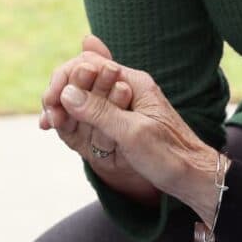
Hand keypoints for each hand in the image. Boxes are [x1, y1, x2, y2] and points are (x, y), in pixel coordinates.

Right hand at [40, 35, 159, 205]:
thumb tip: (67, 93)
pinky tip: (58, 126)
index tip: (51, 103)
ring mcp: (124, 105)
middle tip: (48, 118)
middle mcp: (128, 88)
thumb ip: (100, 112)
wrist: (193, 176)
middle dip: (62, 93)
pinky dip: (73, 118)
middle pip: (84, 79)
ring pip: (85, 97)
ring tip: (49, 123)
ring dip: (64, 106)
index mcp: (135, 82)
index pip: (90, 65)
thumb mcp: (132, 134)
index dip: (66, 80)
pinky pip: (91, 113)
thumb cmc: (169, 155)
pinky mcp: (121, 122)